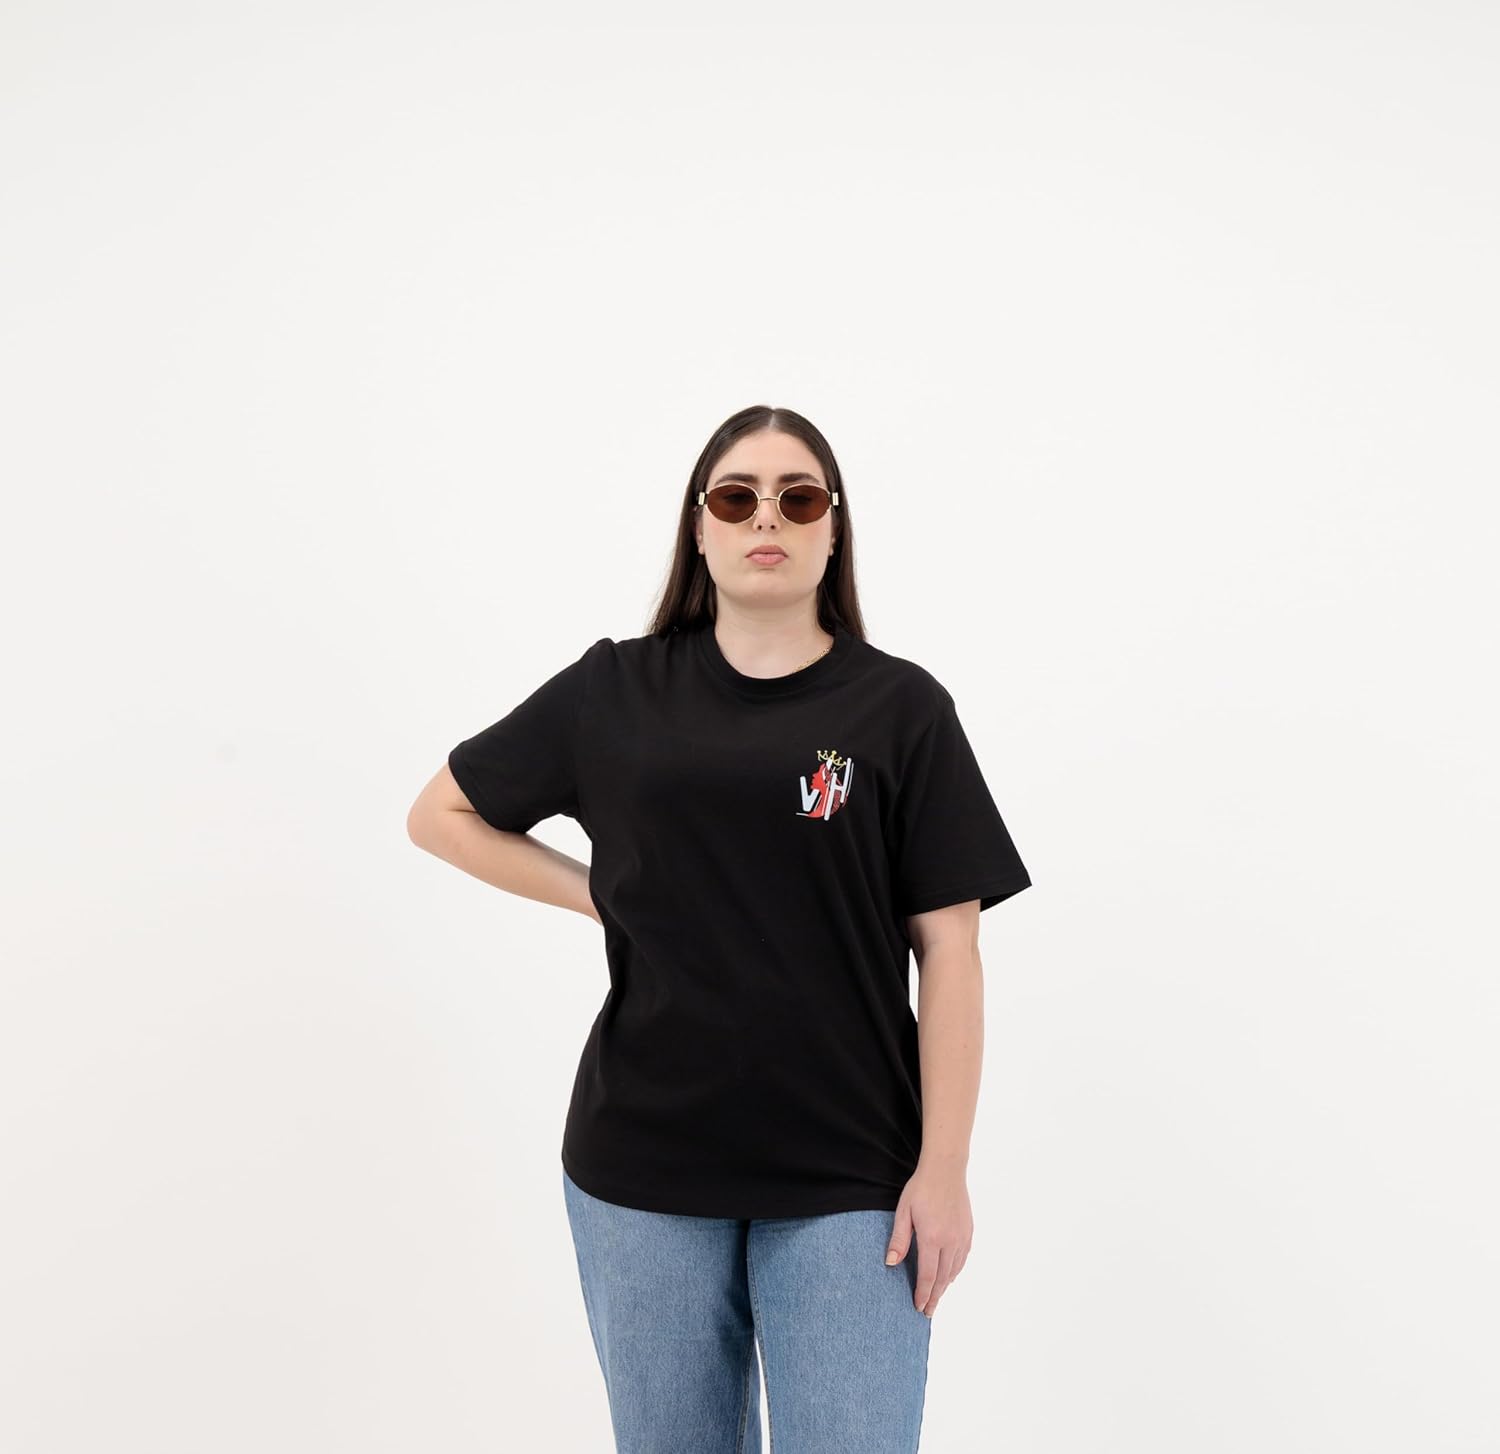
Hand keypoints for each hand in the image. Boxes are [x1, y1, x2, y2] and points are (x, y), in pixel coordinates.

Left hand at [884, 1159, 972, 1318]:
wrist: (946, 1169)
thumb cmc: (921, 1188)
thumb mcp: (903, 1211)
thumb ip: (899, 1239)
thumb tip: (890, 1263)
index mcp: (932, 1238)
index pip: (927, 1275)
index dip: (922, 1293)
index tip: (918, 1307)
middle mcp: (950, 1241)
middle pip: (942, 1278)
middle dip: (934, 1297)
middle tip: (928, 1312)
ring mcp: (962, 1237)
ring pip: (954, 1271)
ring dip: (945, 1286)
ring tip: (936, 1297)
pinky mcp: (968, 1232)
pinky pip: (962, 1259)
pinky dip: (955, 1272)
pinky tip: (949, 1276)